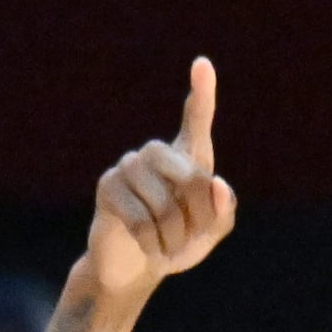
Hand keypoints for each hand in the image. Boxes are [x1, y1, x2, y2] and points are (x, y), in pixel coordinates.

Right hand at [82, 58, 235, 298]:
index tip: (203, 64)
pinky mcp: (108, 186)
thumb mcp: (210, 234)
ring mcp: (129, 166)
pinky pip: (140, 219)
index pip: (196, 120)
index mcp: (187, 157)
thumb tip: (217, 184)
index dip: (202, 92)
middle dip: (199, 217)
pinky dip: (152, 242)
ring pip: (164, 204)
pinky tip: (149, 247)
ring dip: (174, 237)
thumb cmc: (177, 244)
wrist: (135, 267)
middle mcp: (157, 154)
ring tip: (168, 247)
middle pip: (192, 178)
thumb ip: (223, 212)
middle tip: (192, 240)